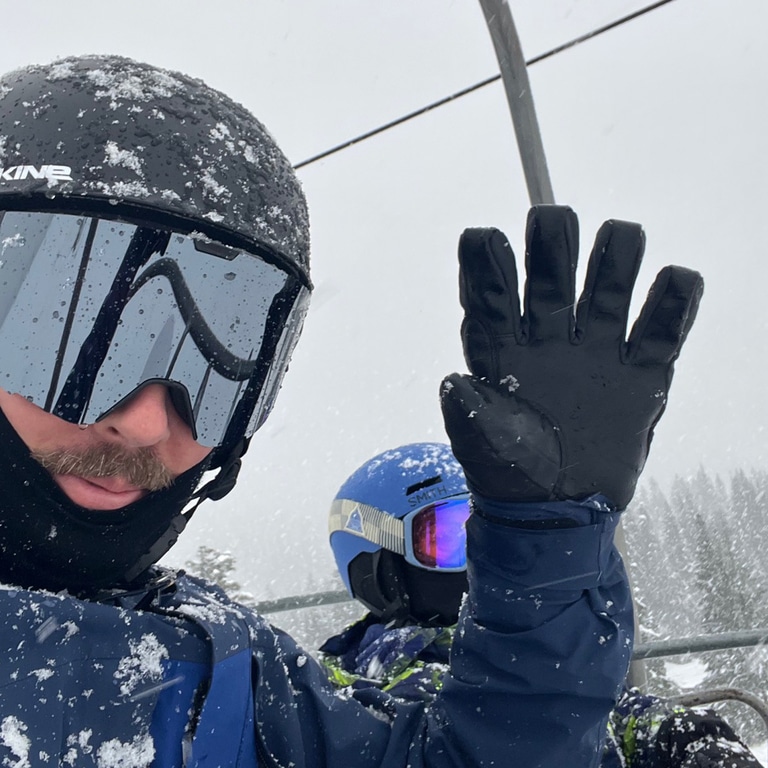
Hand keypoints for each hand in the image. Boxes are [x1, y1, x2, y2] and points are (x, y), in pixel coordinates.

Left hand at [440, 205, 702, 509]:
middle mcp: (549, 339)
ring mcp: (595, 353)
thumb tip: (454, 381)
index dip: (485, 266)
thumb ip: (470, 413)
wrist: (558, 511)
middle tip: (551, 221)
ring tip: (620, 236)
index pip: (492, 296)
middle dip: (551, 247)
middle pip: (551, 278)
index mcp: (503, 349)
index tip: (481, 237)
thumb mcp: (482, 445)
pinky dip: (673, 305)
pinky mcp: (639, 376)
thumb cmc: (509, 473)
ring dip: (615, 260)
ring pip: (608, 290)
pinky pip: (661, 332)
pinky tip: (677, 280)